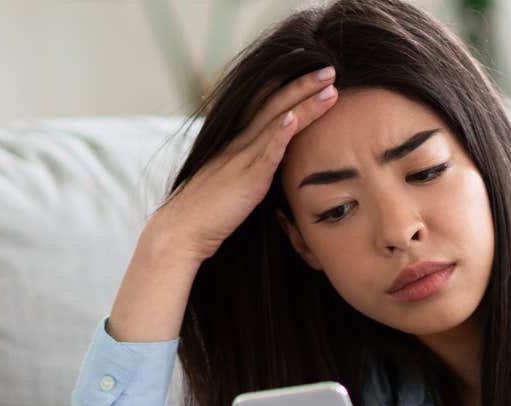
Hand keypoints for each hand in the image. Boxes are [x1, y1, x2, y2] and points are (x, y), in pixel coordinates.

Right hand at [148, 63, 339, 263]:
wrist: (181, 231)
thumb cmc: (206, 213)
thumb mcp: (230, 182)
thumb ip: (249, 169)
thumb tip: (266, 169)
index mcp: (235, 142)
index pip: (263, 104)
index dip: (285, 84)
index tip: (308, 68)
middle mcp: (238, 143)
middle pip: (274, 104)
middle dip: (303, 85)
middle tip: (330, 69)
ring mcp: (241, 158)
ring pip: (276, 122)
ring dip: (304, 103)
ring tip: (330, 87)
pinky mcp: (246, 180)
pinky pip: (265, 153)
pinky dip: (280, 134)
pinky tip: (293, 118)